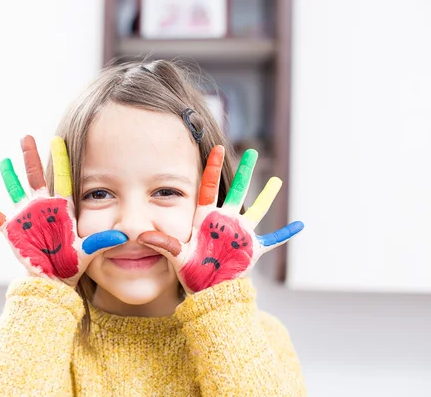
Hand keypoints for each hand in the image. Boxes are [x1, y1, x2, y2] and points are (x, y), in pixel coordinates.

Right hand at [0, 135, 126, 286]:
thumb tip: (125, 236)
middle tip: (26, 136)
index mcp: (61, 208)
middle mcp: (43, 207)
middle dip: (30, 156)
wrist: (54, 281)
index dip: (59, 158)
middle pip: (36, 175)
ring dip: (9, 175)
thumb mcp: (88, 250)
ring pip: (16, 189)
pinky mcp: (12, 230)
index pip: (61, 176)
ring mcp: (26, 217)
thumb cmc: (72, 265)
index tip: (57, 138)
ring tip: (4, 160)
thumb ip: (103, 241)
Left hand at [138, 147, 303, 293]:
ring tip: (277, 181)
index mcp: (207, 218)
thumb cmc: (193, 275)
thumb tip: (140, 236)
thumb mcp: (178, 257)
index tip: (217, 147)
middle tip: (252, 152)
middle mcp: (225, 221)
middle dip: (245, 171)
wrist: (209, 294)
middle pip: (238, 190)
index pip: (210, 186)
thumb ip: (163, 244)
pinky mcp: (254, 249)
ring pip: (257, 209)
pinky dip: (287, 233)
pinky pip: (274, 240)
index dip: (213, 167)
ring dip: (267, 196)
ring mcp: (241, 234)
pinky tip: (300, 225)